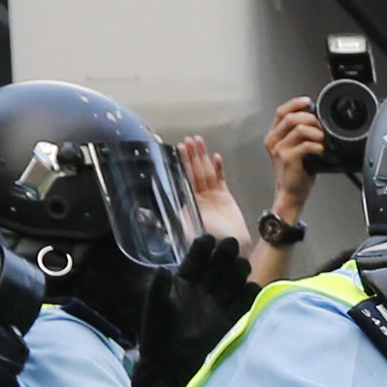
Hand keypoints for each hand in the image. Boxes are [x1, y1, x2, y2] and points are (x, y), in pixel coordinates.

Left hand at [127, 237, 254, 386]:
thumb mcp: (156, 311)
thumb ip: (159, 289)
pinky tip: (250, 288)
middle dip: (225, 255)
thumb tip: (162, 270)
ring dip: (238, 271)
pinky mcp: (232, 322)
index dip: (203, 248)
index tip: (209, 240)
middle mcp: (203, 292)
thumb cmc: (159, 340)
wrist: (171, 374)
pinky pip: (245, 303)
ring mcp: (219, 306)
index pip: (196, 259)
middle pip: (219, 266)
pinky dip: (250, 294)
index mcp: (183, 284)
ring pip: (234, 281)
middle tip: (230, 247)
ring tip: (240, 265)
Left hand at [179, 135, 252, 250]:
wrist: (229, 247)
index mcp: (187, 204)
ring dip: (203, 157)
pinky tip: (216, 158)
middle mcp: (198, 198)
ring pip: (206, 172)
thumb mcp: (184, 229)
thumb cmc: (208, 241)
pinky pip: (220, 179)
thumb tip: (157, 207)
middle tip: (190, 140)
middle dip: (192, 156)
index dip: (182, 164)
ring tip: (200, 142)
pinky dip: (218, 169)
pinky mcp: (226, 197)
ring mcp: (212, 197)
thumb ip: (175, 215)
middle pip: (195, 172)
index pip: (184, 179)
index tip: (180, 149)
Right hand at [263, 95, 324, 207]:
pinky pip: (306, 144)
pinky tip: (321, 151)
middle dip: (311, 118)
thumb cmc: (295, 173)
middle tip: (321, 127)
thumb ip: (300, 133)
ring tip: (322, 140)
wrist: (291, 193)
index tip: (308, 102)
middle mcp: (274, 141)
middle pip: (292, 117)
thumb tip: (316, 119)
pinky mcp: (287, 158)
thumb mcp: (295, 148)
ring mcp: (279, 149)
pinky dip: (318, 146)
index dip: (295, 104)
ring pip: (300, 129)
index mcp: (274, 136)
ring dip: (317, 132)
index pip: (281, 112)